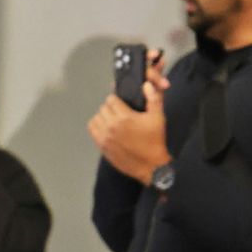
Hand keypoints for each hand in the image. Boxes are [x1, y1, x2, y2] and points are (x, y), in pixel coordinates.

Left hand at [88, 57, 172, 184]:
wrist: (151, 166)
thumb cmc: (155, 141)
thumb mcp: (158, 118)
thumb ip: (154, 98)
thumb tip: (146, 84)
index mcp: (124, 117)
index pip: (111, 99)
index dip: (118, 99)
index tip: (123, 104)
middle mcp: (111, 126)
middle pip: (103, 108)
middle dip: (111, 107)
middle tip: (120, 112)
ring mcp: (105, 137)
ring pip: (96, 118)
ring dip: (103, 117)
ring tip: (113, 120)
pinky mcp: (102, 146)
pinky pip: (92, 130)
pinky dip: (97, 126)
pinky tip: (107, 128)